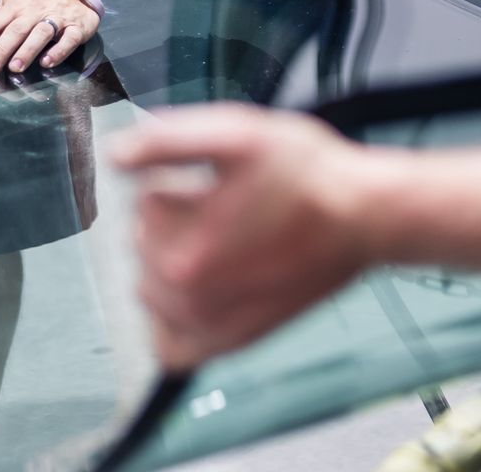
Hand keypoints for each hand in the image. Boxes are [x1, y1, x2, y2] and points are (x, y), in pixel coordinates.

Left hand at [0, 0, 98, 75]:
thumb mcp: (13, 3)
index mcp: (16, 5)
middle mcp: (35, 10)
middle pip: (16, 30)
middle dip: (1, 50)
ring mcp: (58, 17)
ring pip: (41, 33)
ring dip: (27, 51)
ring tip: (15, 68)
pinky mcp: (78, 26)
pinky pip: (69, 39)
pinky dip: (59, 51)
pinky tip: (47, 62)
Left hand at [113, 105, 384, 368]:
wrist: (365, 217)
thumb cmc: (309, 174)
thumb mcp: (237, 134)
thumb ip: (165, 140)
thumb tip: (115, 154)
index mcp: (183, 252)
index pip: (144, 200)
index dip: (181, 178)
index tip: (218, 178)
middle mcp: (189, 301)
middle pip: (143, 241)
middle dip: (175, 217)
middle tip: (229, 206)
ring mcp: (208, 327)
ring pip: (150, 284)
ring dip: (173, 258)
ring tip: (227, 240)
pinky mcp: (229, 344)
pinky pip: (169, 345)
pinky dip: (172, 319)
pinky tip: (199, 288)